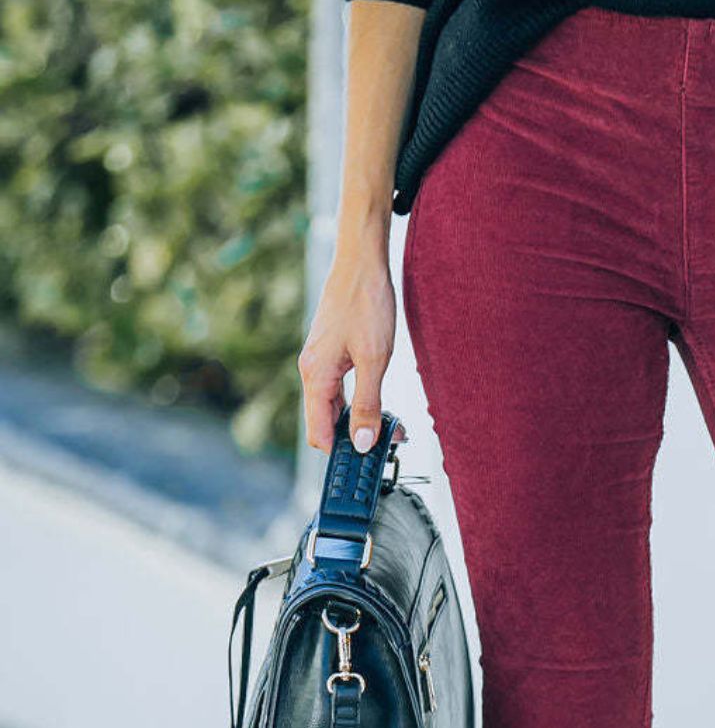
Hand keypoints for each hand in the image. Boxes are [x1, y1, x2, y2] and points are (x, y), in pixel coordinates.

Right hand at [298, 244, 407, 453]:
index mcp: (316, 376)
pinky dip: (357, 401)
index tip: (365, 465)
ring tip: (390, 428)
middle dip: (352, 438)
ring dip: (357, 420)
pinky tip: (379, 405)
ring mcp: (319, 362)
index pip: (319, 432)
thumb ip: (367, 403)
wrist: (362, 262)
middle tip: (388, 445)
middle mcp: (311, 371)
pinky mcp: (330, 353)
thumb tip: (361, 442)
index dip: (340, 452)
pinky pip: (338, 389)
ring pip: (333, 406)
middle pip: (325, 422)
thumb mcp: (375, 359)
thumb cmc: (367, 304)